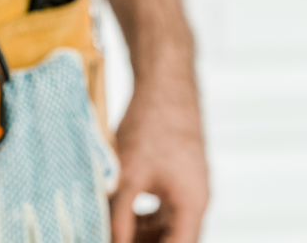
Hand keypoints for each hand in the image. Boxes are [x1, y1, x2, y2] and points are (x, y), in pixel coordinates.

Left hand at [104, 0, 207, 242]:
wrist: (165, 80)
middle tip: (112, 238)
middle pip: (173, 239)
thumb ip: (119, 217)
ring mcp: (189, 187)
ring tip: (109, 229)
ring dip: (140, 234)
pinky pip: (162, 209)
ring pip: (166, 226)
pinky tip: (116, 213)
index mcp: (193, 204)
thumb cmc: (152, 122)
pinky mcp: (178, 175)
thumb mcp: (128, 176)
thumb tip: (108, 241)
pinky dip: (141, 216)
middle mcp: (197, 199)